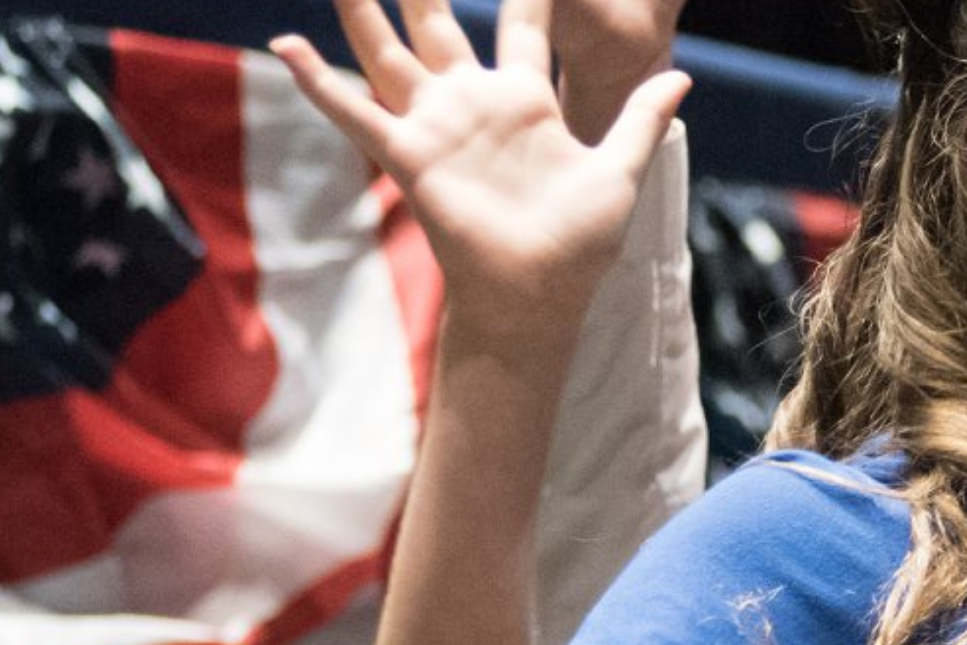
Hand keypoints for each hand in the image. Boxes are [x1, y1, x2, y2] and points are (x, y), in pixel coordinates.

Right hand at [269, 0, 688, 343]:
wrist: (541, 294)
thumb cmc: (580, 242)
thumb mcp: (620, 170)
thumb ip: (642, 119)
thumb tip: (681, 78)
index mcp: (525, 98)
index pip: (523, 23)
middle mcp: (473, 102)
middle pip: (438, 22)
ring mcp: (437, 125)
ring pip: (388, 51)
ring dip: (361, 9)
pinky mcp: (410, 154)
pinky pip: (354, 111)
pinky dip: (318, 80)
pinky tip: (285, 43)